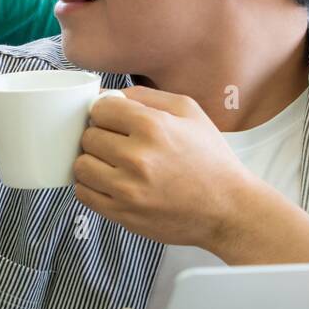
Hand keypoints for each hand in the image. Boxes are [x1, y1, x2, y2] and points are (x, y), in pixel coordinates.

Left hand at [73, 87, 256, 251]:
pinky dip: (91, 186)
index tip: (114, 120)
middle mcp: (138, 157)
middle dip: (99, 136)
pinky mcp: (122, 214)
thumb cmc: (210, 159)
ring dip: (92, 161)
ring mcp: (128, 189)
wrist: (228, 208)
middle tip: (117, 143)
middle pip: (88, 136)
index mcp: (153, 127)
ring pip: (80, 165)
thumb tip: (110, 95)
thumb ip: (146, 96)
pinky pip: (83, 194)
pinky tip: (109, 182)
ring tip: (112, 163)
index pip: (100, 109)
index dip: (105, 112)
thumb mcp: (189, 112)